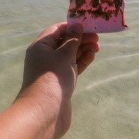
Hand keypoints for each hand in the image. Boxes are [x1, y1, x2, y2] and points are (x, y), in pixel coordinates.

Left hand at [17, 23, 99, 138]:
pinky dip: (81, 61)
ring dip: (83, 50)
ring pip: (69, 55)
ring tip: (97, 47)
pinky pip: (72, 67)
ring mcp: (52, 70)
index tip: (88, 25)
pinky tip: (92, 56)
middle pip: (64, 42)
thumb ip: (73, 40)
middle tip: (97, 38)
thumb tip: (77, 26)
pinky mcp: (61, 82)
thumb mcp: (64, 55)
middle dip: (80, 39)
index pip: (57, 30)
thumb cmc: (52, 78)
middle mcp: (45, 56)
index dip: (72, 26)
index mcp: (41, 46)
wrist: (45, 112)